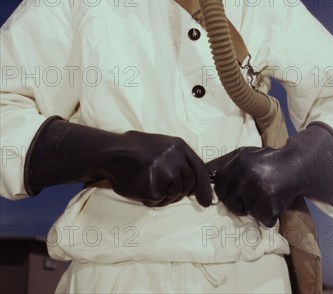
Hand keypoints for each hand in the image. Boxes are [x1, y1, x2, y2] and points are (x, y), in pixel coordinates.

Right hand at [25, 118, 212, 207]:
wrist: (110, 152)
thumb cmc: (134, 150)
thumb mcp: (160, 146)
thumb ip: (178, 160)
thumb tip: (194, 185)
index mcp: (178, 145)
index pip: (199, 169)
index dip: (204, 188)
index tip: (207, 202)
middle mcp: (176, 158)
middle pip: (188, 185)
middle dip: (178, 191)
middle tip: (161, 187)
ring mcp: (166, 173)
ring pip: (174, 195)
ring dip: (163, 195)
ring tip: (146, 182)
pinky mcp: (155, 188)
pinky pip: (158, 201)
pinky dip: (150, 199)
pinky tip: (139, 187)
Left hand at [211, 146, 297, 226]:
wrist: (296, 165)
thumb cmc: (267, 160)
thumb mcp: (245, 155)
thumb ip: (225, 164)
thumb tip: (206, 176)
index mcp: (238, 163)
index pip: (220, 186)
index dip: (225, 192)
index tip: (232, 193)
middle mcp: (246, 177)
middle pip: (229, 202)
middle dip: (238, 202)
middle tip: (251, 195)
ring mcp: (258, 192)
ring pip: (246, 211)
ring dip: (254, 208)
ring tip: (265, 194)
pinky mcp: (270, 205)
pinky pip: (262, 220)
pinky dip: (268, 216)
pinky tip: (274, 202)